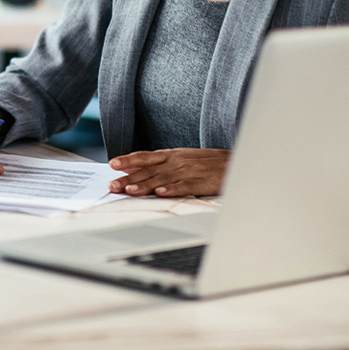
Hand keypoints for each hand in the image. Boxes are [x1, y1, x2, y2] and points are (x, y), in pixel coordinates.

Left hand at [108, 149, 229, 196]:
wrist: (237, 162)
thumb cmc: (207, 163)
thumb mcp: (181, 158)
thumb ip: (160, 164)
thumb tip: (135, 169)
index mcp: (171, 155)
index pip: (145, 157)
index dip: (128, 160)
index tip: (112, 164)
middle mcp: (177, 162)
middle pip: (148, 170)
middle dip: (128, 178)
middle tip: (112, 186)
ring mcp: (189, 171)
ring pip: (162, 179)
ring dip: (145, 185)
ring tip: (130, 191)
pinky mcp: (202, 182)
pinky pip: (185, 186)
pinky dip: (172, 190)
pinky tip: (161, 193)